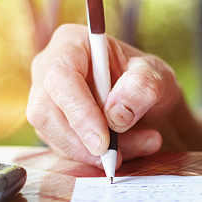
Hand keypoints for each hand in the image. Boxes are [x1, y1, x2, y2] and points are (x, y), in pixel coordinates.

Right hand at [26, 24, 183, 166]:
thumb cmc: (146, 80)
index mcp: (71, 43)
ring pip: (52, 135)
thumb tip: (115, 115)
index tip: (103, 142)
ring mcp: (46, 98)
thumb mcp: (157, 76)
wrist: (146, 100)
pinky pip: (64, 149)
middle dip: (79, 142)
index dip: (79, 112)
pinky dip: (95, 158)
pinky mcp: (51, 125)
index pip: (61, 78)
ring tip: (141, 144)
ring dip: (94, 153)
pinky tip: (129, 149)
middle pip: (44, 111)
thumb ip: (142, 87)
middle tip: (115, 158)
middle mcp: (48, 68)